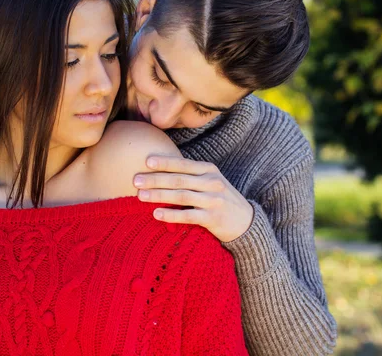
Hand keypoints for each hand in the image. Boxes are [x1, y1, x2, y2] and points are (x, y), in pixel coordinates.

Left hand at [133, 156, 253, 242]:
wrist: (246, 221)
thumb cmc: (220, 198)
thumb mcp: (210, 181)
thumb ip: (190, 175)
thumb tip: (157, 170)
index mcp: (209, 170)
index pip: (183, 164)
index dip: (165, 162)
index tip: (146, 161)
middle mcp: (212, 183)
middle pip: (179, 180)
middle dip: (155, 179)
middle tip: (135, 180)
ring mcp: (213, 201)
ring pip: (181, 196)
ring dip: (159, 196)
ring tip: (140, 196)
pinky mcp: (213, 219)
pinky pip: (188, 216)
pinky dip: (171, 215)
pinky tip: (156, 214)